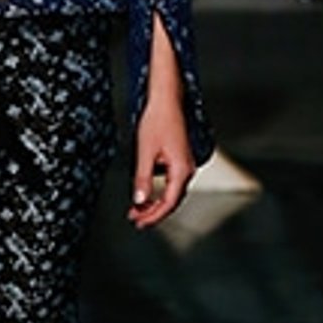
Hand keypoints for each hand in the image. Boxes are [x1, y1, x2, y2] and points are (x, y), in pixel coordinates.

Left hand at [127, 92, 194, 229]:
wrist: (166, 100)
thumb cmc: (157, 121)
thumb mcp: (145, 151)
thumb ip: (142, 178)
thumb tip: (139, 201)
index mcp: (181, 170)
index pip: (168, 203)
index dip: (153, 216)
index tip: (139, 222)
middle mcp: (187, 170)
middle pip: (172, 201)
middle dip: (153, 212)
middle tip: (136, 219)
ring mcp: (185, 165)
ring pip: (171, 192)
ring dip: (155, 202)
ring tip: (137, 209)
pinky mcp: (180, 159)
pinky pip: (171, 182)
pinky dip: (159, 190)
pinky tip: (147, 191)